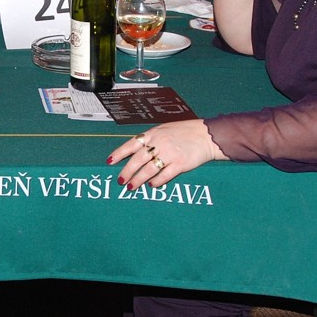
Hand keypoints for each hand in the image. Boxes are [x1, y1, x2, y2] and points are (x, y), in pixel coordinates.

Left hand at [107, 120, 224, 188]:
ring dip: (138, 179)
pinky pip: (164, 175)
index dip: (119, 153)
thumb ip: (151, 139)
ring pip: (148, 169)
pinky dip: (157, 181)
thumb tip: (135, 151)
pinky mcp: (180, 163)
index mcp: (153, 133)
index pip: (131, 144)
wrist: (207, 135)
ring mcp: (170, 153)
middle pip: (137, 159)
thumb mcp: (164, 130)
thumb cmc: (185, 132)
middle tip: (120, 181)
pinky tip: (152, 185)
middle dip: (127, 171)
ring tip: (131, 187)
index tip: (110, 162)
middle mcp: (160, 142)